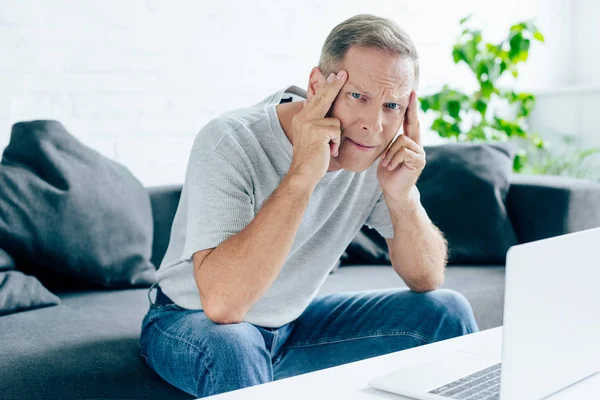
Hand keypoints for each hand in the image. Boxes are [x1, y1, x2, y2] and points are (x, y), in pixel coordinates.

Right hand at [288, 70, 347, 186]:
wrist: (303, 173)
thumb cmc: (311, 158)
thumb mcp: (312, 136)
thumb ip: (315, 121)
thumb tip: (315, 104)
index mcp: (301, 117)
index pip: (315, 98)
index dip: (325, 86)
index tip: (333, 75)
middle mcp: (302, 117)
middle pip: (323, 97)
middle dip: (334, 85)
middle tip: (343, 73)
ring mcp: (308, 123)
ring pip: (335, 120)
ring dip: (335, 137)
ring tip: (328, 147)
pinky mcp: (316, 131)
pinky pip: (336, 131)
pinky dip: (335, 143)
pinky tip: (328, 151)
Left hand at [377, 91, 425, 200]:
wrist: (394, 191)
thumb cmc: (388, 173)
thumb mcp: (386, 154)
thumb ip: (389, 142)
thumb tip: (380, 128)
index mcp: (409, 142)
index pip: (410, 121)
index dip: (411, 108)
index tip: (412, 93)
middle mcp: (417, 145)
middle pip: (413, 123)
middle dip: (412, 108)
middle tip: (412, 93)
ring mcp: (420, 153)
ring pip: (401, 141)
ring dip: (390, 153)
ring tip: (386, 163)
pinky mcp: (418, 161)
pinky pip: (402, 152)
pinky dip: (393, 159)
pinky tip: (390, 167)